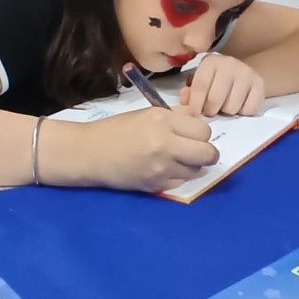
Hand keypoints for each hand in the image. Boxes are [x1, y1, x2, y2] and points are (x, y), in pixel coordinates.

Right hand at [84, 106, 218, 192]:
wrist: (90, 153)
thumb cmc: (117, 130)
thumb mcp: (147, 114)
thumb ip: (176, 116)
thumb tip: (198, 119)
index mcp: (162, 121)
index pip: (203, 130)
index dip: (200, 133)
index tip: (192, 134)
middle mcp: (165, 144)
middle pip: (208, 153)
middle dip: (207, 152)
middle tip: (197, 151)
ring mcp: (162, 167)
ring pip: (198, 170)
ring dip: (192, 165)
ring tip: (176, 159)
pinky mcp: (156, 185)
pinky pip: (181, 181)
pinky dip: (178, 176)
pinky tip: (164, 169)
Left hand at [178, 55, 264, 116]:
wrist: (240, 73)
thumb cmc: (214, 80)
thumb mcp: (199, 82)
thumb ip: (189, 92)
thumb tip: (185, 103)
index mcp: (211, 62)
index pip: (201, 85)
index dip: (195, 104)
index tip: (194, 115)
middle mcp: (230, 64)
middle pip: (216, 99)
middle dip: (210, 110)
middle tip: (211, 110)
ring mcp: (246, 73)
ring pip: (232, 107)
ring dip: (226, 112)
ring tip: (225, 105)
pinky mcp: (260, 84)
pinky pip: (249, 110)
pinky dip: (242, 112)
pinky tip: (239, 105)